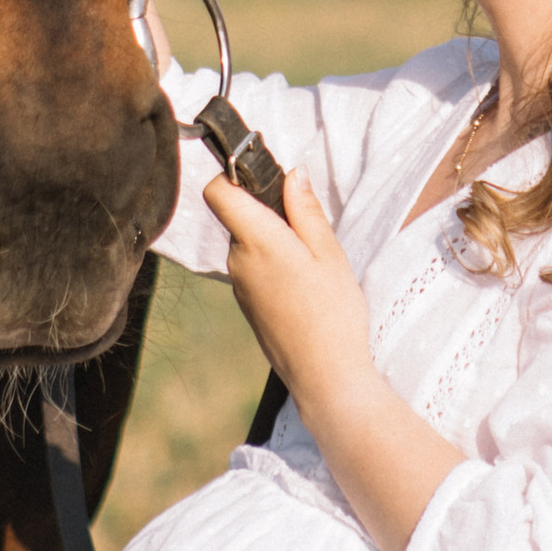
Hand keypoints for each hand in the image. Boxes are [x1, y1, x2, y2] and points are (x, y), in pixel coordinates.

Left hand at [203, 167, 372, 414]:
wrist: (325, 377)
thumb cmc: (333, 313)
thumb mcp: (329, 252)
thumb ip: (306, 209)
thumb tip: (292, 173)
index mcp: (256, 241)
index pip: (218, 192)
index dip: (235, 176)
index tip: (265, 175)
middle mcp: (238, 261)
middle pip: (239, 216)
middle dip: (268, 211)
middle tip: (309, 228)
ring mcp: (240, 286)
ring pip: (249, 243)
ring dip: (274, 240)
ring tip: (312, 263)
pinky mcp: (248, 305)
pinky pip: (254, 268)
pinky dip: (274, 264)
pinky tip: (304, 285)